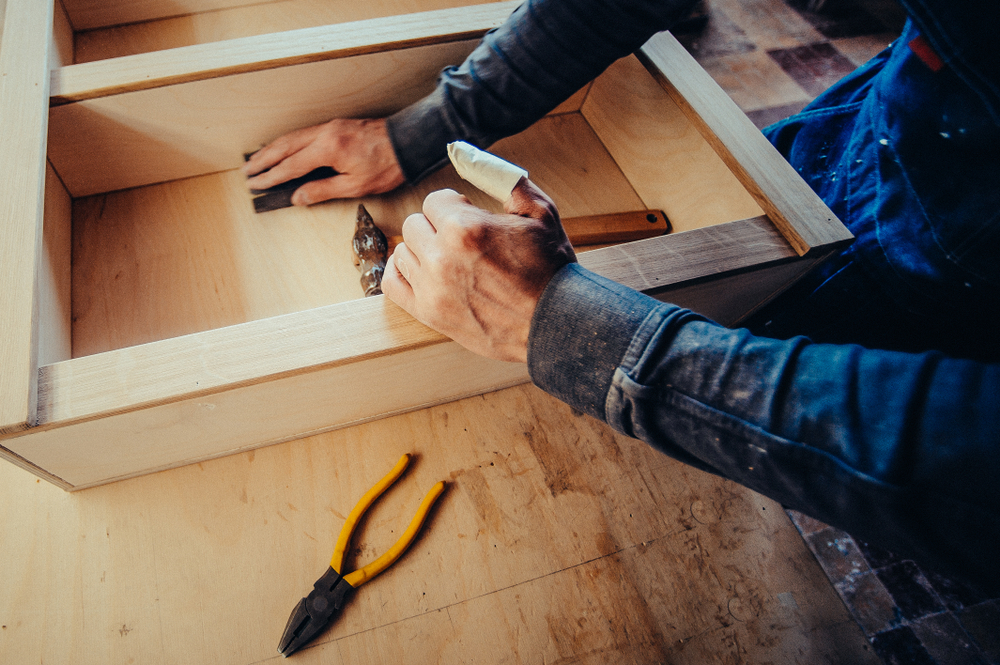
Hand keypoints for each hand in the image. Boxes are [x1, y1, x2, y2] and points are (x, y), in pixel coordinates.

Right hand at [243, 118, 404, 204]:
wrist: (407, 141)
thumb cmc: (387, 165)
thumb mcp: (355, 185)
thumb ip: (323, 190)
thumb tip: (298, 197)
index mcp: (327, 150)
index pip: (290, 166)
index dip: (271, 177)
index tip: (256, 184)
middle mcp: (324, 134)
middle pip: (284, 147)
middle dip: (264, 160)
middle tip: (247, 171)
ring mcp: (329, 127)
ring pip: (292, 137)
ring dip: (272, 149)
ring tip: (257, 159)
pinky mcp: (335, 125)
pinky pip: (303, 133)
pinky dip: (288, 141)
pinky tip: (283, 147)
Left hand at [381, 179, 576, 362]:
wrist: (556, 323)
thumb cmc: (550, 268)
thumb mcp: (540, 212)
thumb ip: (501, 177)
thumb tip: (465, 153)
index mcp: (465, 228)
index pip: (435, 201)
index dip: (456, 207)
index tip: (473, 221)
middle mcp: (442, 257)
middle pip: (415, 224)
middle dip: (437, 227)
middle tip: (464, 242)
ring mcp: (432, 288)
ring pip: (403, 251)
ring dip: (423, 250)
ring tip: (449, 260)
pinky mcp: (429, 313)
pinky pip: (392, 283)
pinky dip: (402, 273)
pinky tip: (422, 271)